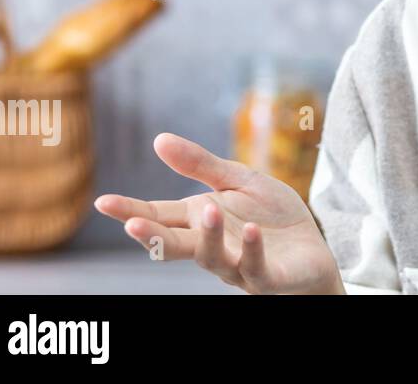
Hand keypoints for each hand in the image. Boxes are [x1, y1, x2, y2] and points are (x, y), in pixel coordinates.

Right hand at [95, 132, 344, 294]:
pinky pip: (255, 267)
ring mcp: (237, 265)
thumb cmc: (272, 217)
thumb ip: (200, 165)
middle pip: (175, 244)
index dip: (132, 211)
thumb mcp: (238, 182)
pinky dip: (251, 249)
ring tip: (206, 210)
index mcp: (200, 221)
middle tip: (132, 223)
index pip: (160, 216)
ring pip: (212, 257)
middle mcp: (211, 246)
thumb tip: (158, 140)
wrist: (314, 248)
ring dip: (207, 236)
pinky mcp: (268, 277)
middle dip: (153, 236)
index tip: (103, 202)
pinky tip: (250, 231)